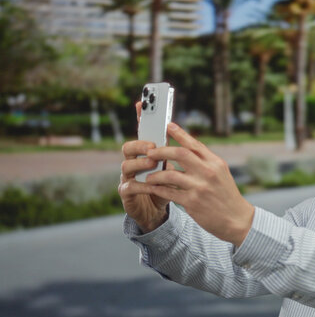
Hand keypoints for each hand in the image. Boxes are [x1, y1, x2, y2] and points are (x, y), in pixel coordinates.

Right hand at [118, 102, 170, 232]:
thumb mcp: (176, 170)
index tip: (142, 103)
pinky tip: (148, 185)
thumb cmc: (168, 188)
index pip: (141, 133)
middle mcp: (134, 163)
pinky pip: (128, 187)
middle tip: (153, 146)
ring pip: (125, 165)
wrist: (159, 213)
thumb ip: (177, 155)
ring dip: (139, 163)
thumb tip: (186, 136)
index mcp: (146, 154)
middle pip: (128, 147)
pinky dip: (139, 185)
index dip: (140, 119)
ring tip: (152, 163)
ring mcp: (127, 178)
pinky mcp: (127, 194)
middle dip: (139, 144)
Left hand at [145, 123, 254, 246]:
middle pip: (179, 154)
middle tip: (150, 152)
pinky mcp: (192, 202)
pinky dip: (158, 189)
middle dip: (161, 151)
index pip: (195, 144)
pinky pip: (169, 192)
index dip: (179, 133)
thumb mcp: (222, 174)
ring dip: (156, 174)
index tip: (168, 126)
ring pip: (170, 174)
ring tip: (150, 176)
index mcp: (216, 163)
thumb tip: (187, 149)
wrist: (237, 219)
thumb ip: (206, 162)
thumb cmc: (227, 196)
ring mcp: (200, 187)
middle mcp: (208, 172)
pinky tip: (153, 188)